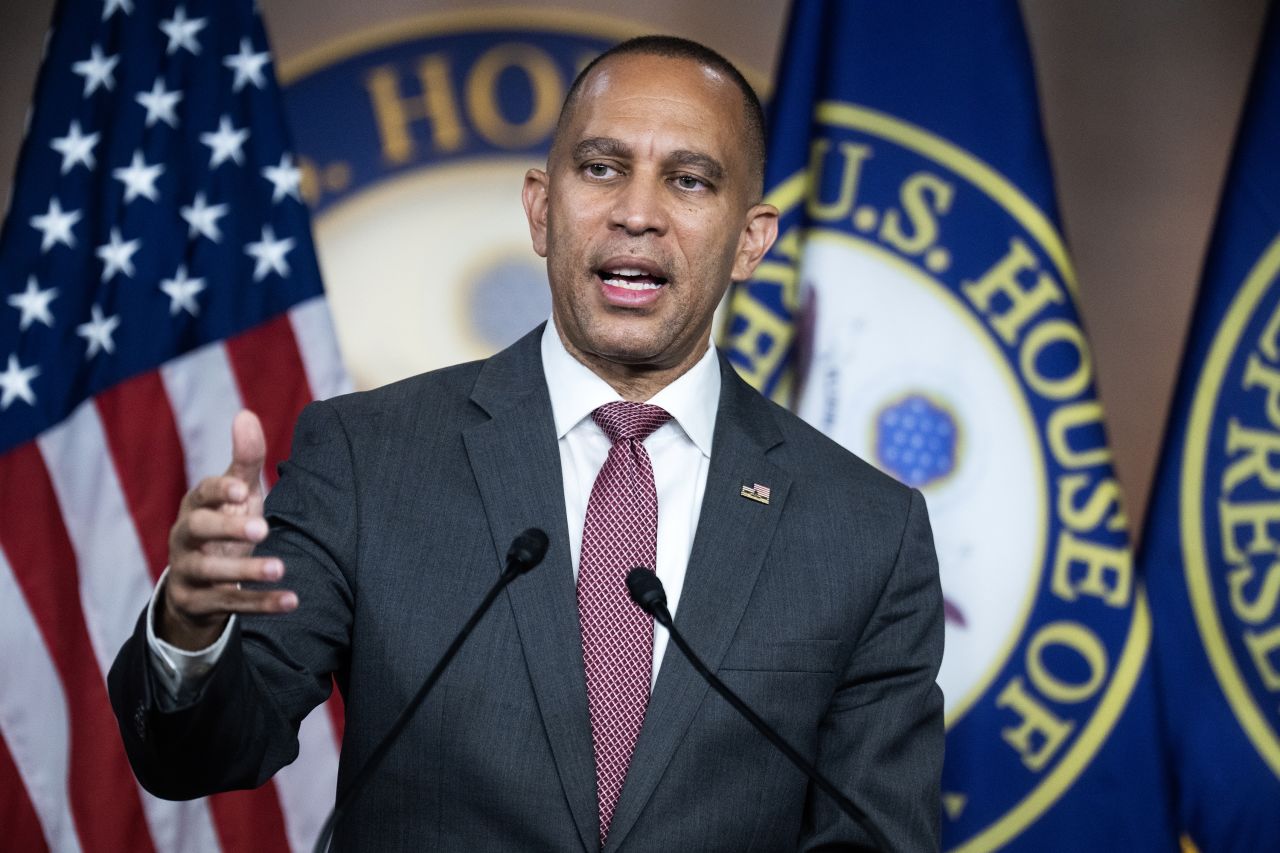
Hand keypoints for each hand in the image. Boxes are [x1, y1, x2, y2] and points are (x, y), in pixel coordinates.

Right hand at [159, 410, 297, 649]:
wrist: (198, 583)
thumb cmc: (224, 523)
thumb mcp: (237, 494)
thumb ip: (245, 460)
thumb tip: (246, 414)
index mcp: (195, 506)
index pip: (200, 494)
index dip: (218, 491)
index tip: (242, 490)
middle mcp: (184, 538)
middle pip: (196, 530)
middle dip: (227, 529)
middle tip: (262, 529)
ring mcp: (188, 573)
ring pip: (211, 574)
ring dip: (246, 572)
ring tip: (280, 568)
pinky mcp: (198, 603)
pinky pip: (230, 605)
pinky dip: (261, 605)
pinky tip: (292, 601)